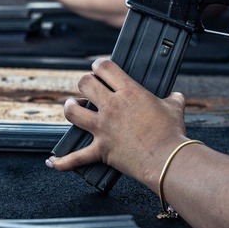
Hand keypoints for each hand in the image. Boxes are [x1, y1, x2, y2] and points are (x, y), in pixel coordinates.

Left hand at [50, 58, 189, 185]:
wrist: (168, 159)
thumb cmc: (172, 133)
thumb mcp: (175, 108)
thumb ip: (173, 98)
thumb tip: (176, 96)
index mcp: (129, 91)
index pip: (105, 67)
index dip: (100, 65)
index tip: (100, 68)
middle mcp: (112, 107)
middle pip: (85, 84)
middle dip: (85, 83)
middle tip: (90, 88)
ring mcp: (103, 128)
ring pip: (72, 112)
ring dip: (70, 108)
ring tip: (73, 107)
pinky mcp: (101, 149)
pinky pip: (76, 157)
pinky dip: (63, 161)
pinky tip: (52, 161)